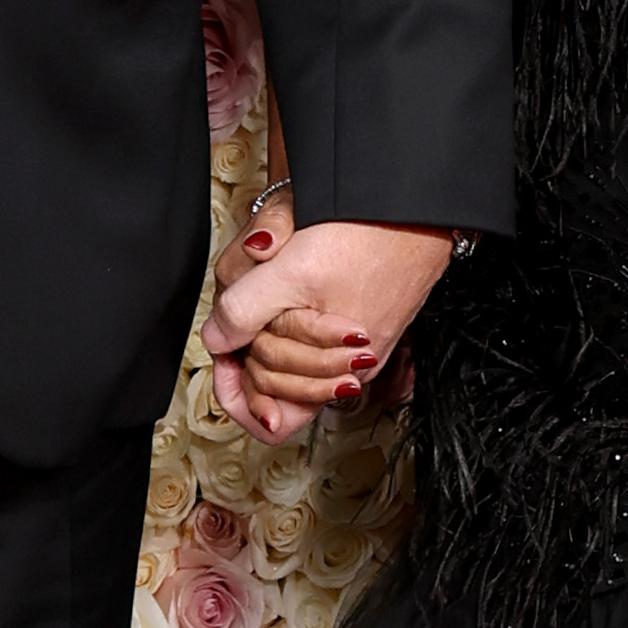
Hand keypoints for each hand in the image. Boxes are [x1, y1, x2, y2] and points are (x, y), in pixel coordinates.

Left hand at [204, 211, 453, 441]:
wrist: (412, 206)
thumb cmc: (366, 236)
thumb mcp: (291, 272)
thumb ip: (244, 311)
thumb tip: (215, 341)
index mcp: (332, 374)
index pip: (271, 421)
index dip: (236, 391)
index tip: (223, 353)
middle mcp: (348, 372)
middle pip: (276, 390)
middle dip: (250, 353)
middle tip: (240, 309)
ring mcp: (356, 350)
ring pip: (291, 364)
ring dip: (268, 332)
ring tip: (265, 292)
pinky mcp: (362, 324)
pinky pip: (311, 341)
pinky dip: (289, 319)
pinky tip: (284, 286)